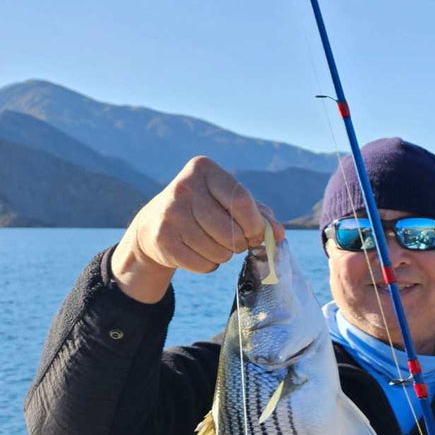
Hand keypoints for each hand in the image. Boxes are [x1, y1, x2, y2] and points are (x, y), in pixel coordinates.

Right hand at [111, 156, 284, 302]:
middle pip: (231, 231)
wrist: (154, 224)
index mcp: (204, 169)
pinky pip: (202, 264)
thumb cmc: (206, 210)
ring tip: (214, 244)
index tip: (257, 235)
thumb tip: (279, 234)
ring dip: (224, 255)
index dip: (255, 225)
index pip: (240, 201)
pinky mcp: (162, 238)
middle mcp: (184, 187)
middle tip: (235, 241)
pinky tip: (199, 252)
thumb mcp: (231, 203)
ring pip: (219, 251)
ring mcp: (170, 213)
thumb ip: (260, 215)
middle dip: (241, 244)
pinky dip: (208, 265)